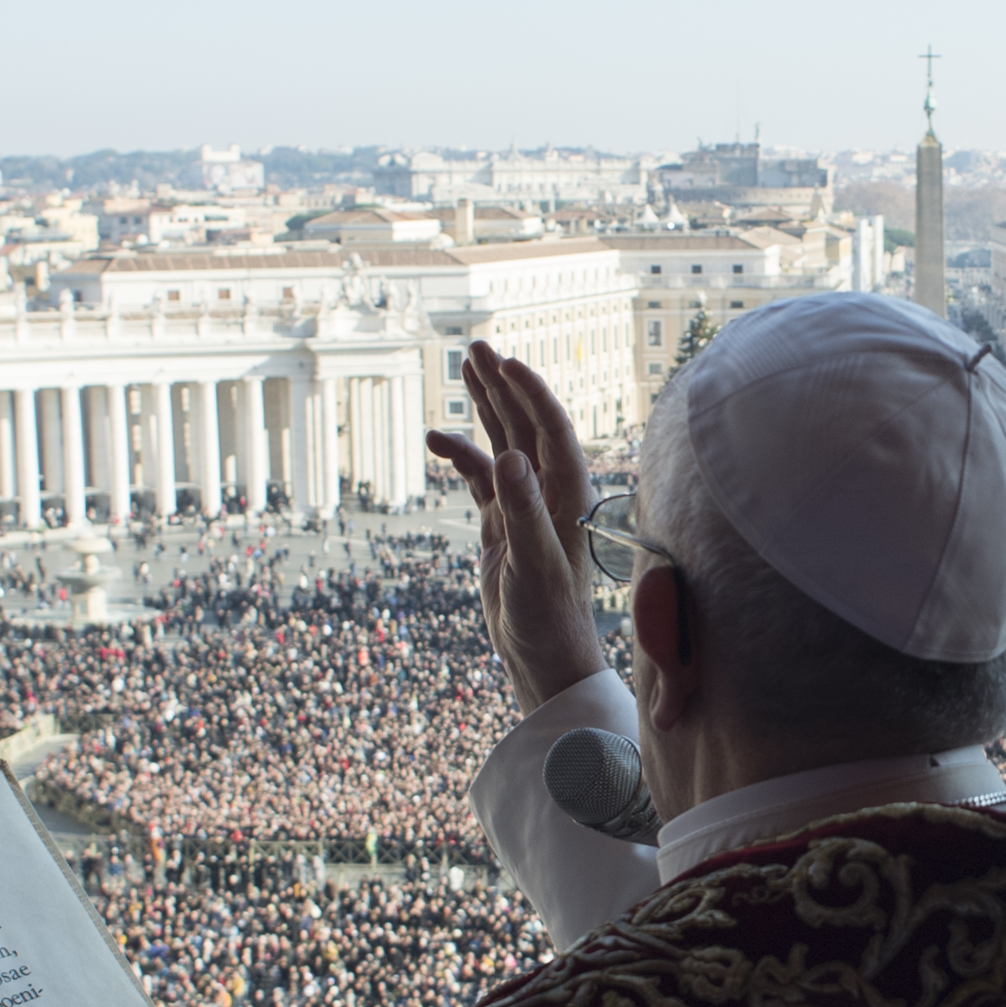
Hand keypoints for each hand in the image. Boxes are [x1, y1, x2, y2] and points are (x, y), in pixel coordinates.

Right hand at [426, 344, 602, 711]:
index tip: (506, 364)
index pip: (553, 431)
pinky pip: (480, 478)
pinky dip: (460, 457)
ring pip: (503, 444)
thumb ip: (522, 511)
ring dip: (485, 408)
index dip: (531, 394)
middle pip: (526, 426)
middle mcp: (550, 494)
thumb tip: (511, 458)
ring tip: (465, 368)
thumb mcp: (534, 563)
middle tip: (478, 348)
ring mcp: (524, 506)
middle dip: (503, 386)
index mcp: (569, 496)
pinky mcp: (502, 525)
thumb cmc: (549, 617)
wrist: (541, 657)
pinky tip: (436, 440)